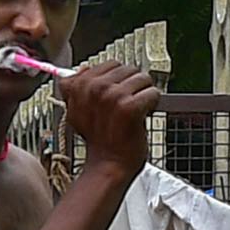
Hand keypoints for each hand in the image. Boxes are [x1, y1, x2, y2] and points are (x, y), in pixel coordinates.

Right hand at [59, 49, 163, 171]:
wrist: (108, 165)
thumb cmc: (97, 140)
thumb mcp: (77, 110)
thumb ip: (78, 87)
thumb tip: (84, 69)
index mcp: (79, 84)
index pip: (112, 64)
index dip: (119, 81)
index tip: (117, 97)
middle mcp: (94, 87)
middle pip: (129, 69)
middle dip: (133, 86)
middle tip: (126, 107)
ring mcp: (112, 96)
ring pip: (143, 79)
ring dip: (143, 95)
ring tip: (133, 112)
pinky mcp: (129, 107)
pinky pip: (153, 93)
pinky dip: (152, 105)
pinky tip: (142, 116)